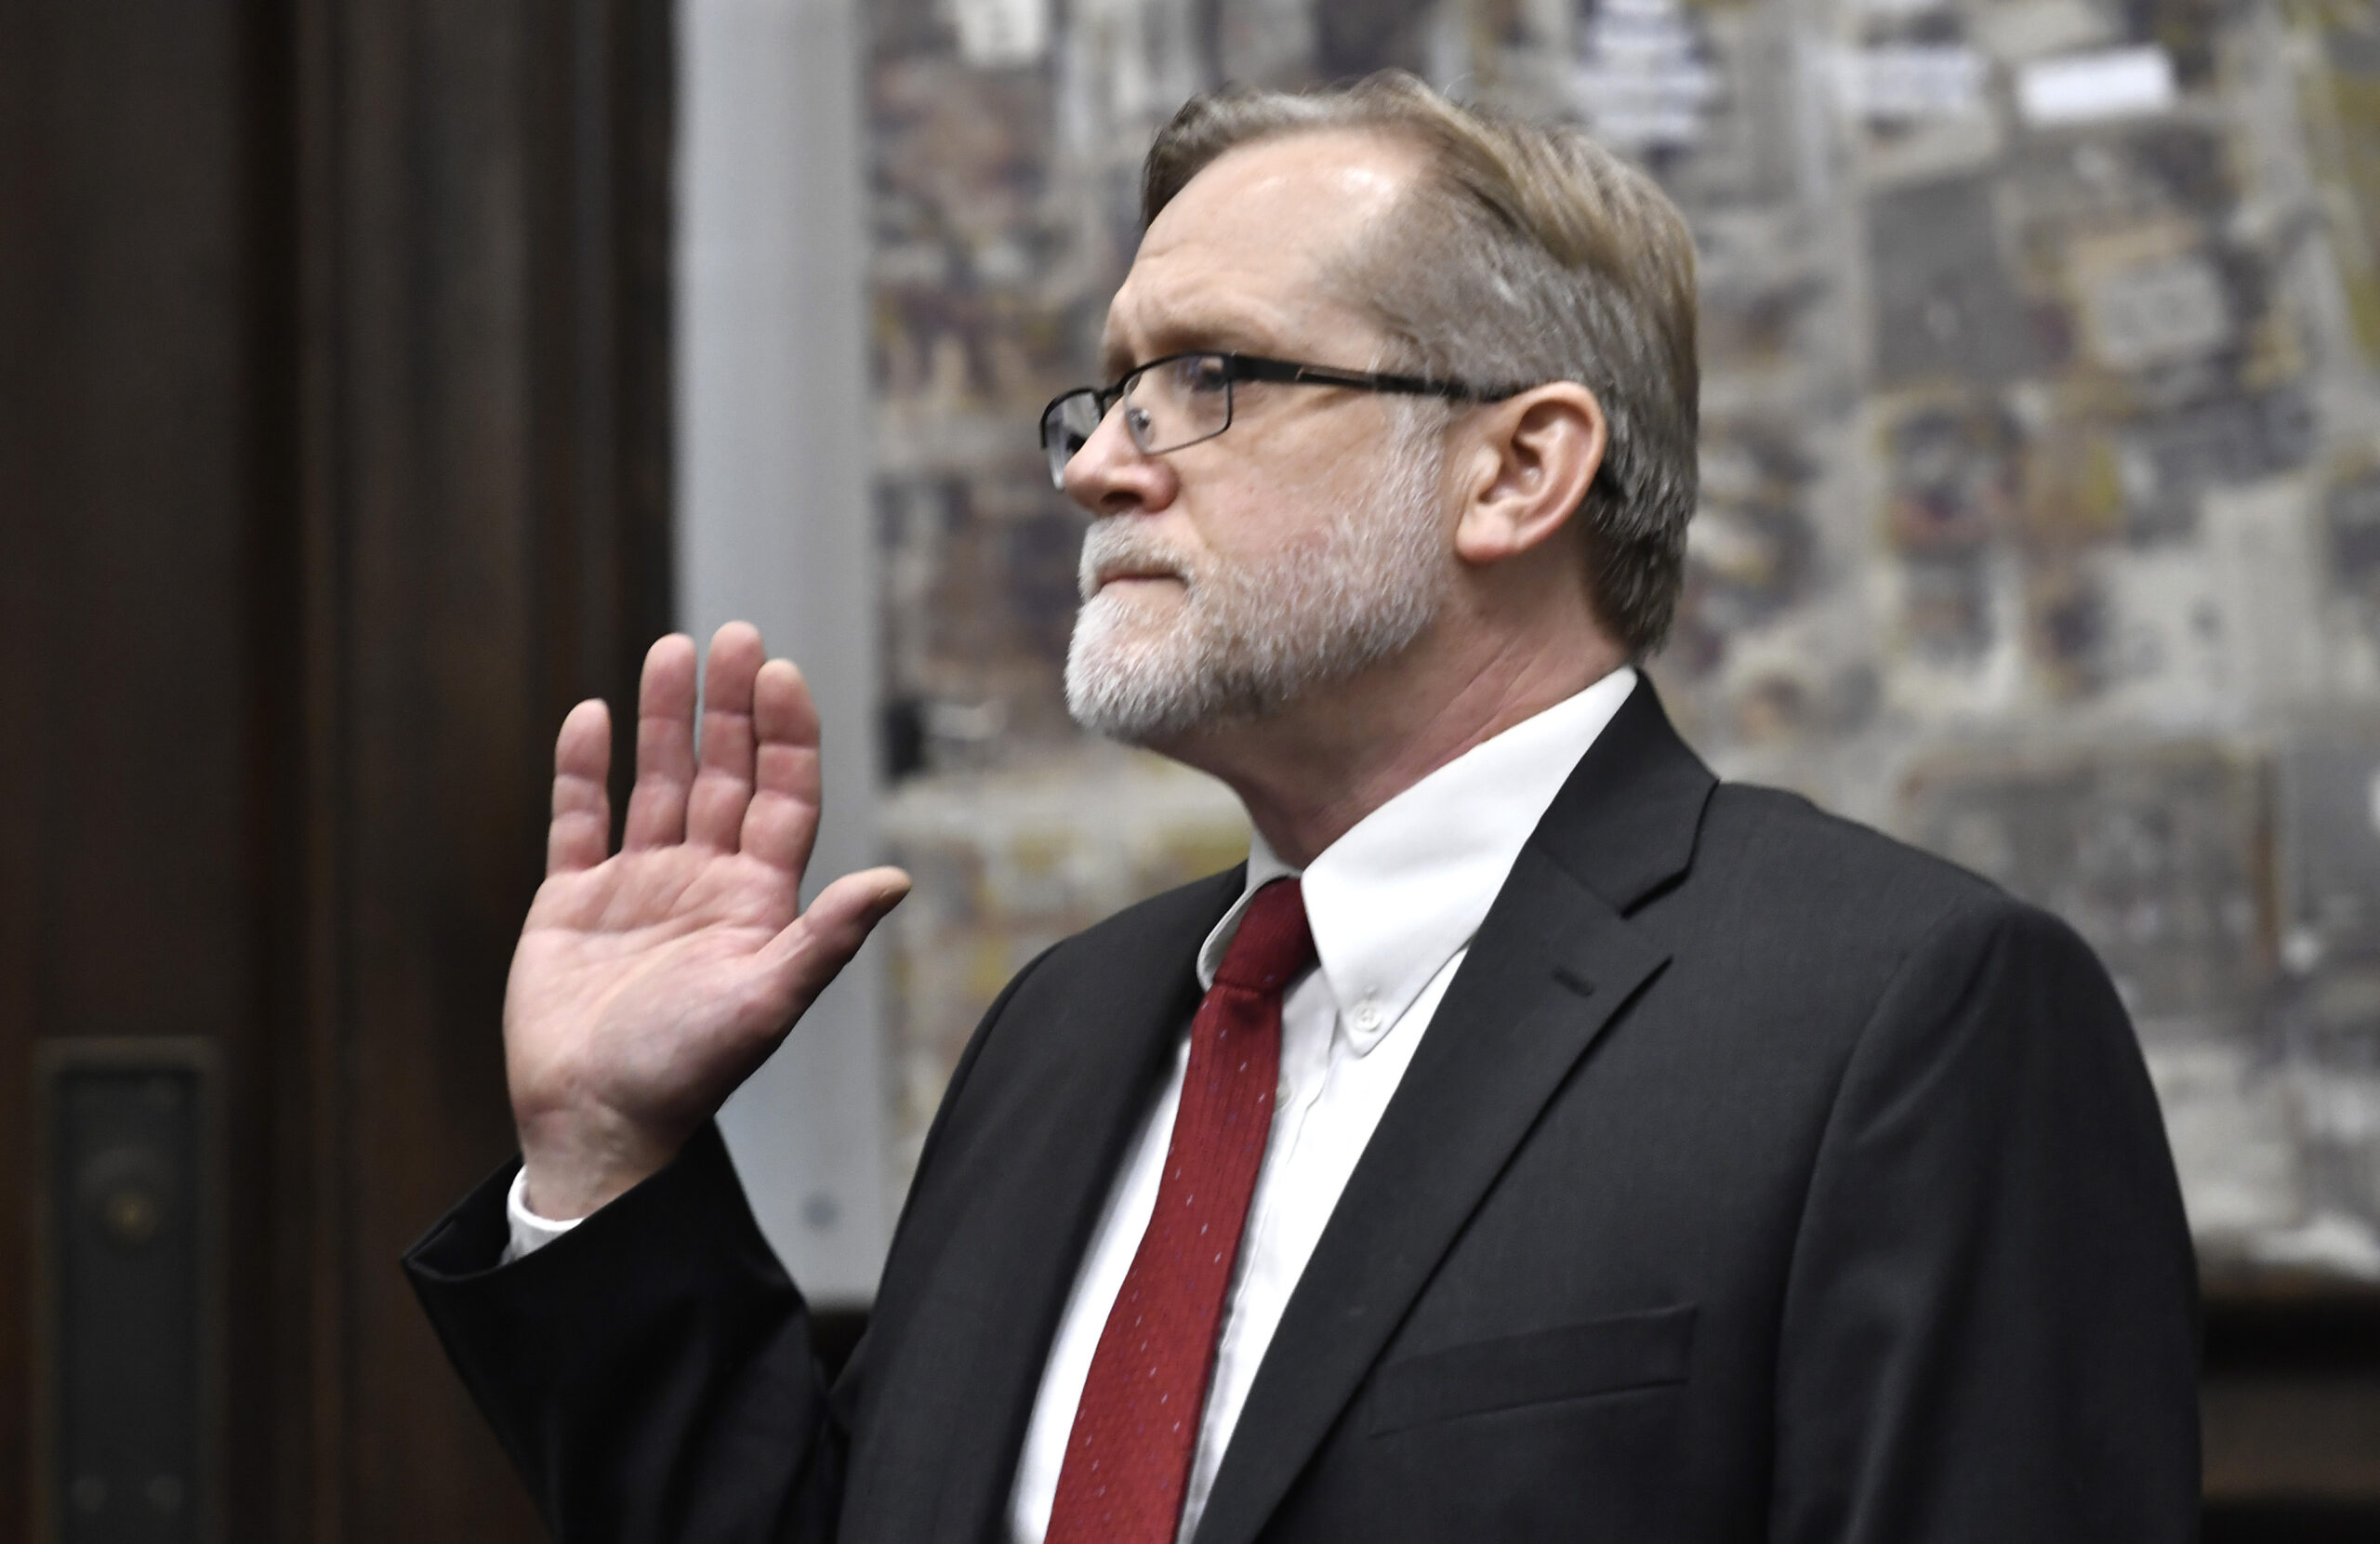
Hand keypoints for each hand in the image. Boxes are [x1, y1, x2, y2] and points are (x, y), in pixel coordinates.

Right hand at [505, 623, 909, 1218]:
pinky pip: (579, 820)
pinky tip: (592, 716)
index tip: (781, 673)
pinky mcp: (573, 901)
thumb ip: (828, 936)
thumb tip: (897, 879)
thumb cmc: (687, 1073)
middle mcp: (703, 882)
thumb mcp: (767, 1001)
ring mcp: (637, 886)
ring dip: (665, 720)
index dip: (786, 736)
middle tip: (736, 635)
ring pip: (656, 782)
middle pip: (723, 773)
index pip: (781, 796)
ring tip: (674, 650)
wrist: (596, 1123)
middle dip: (731, 706)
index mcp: (757, 901)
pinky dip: (583, 770)